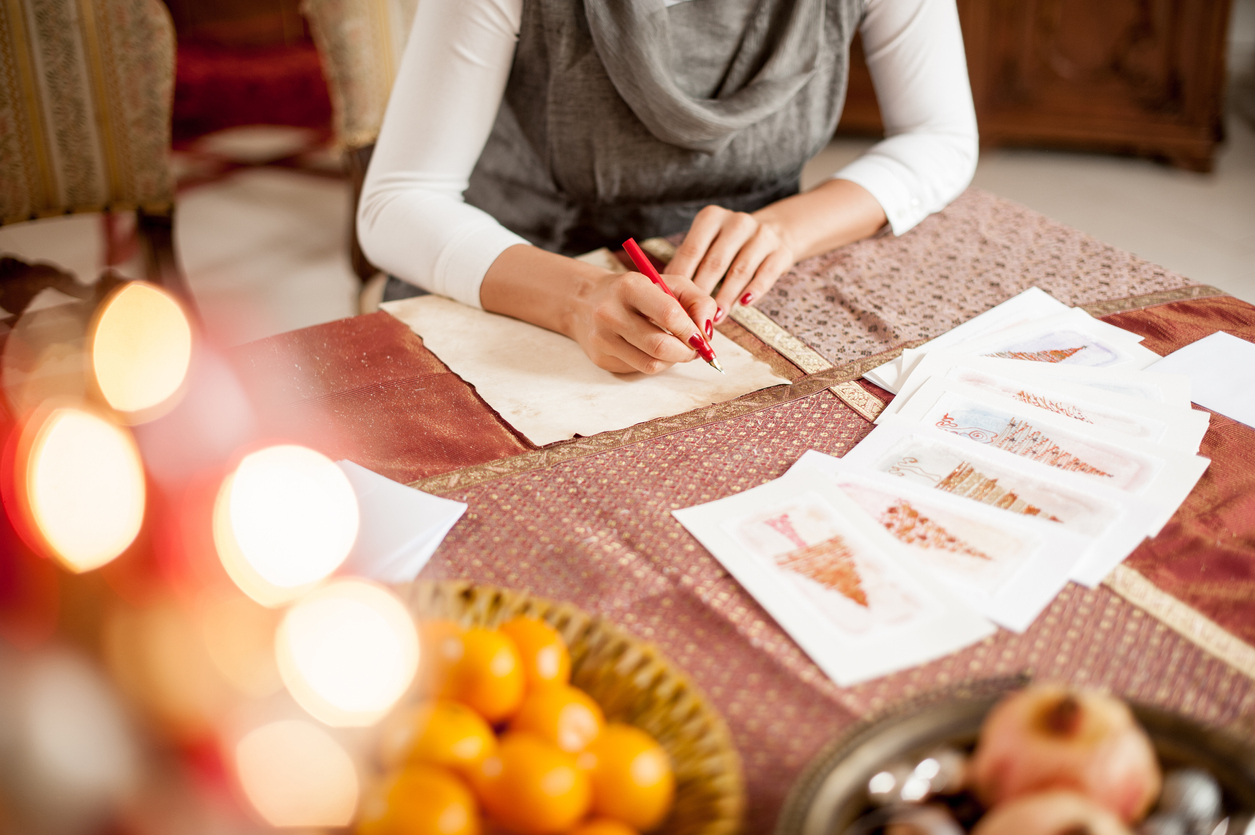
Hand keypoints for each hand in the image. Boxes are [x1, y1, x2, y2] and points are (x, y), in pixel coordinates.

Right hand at [564, 269, 718, 374]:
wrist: (587, 300)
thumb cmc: (637, 292)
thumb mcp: (670, 284)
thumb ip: (698, 302)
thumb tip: (708, 333)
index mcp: (630, 286)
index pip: (670, 315)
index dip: (692, 331)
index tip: (702, 337)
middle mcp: (610, 312)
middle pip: (661, 346)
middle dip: (686, 352)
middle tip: (695, 349)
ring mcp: (602, 338)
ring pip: (652, 364)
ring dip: (673, 361)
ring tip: (677, 349)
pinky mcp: (601, 358)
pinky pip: (639, 369)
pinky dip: (656, 364)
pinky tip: (653, 351)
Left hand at [667, 205, 796, 322]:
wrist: (776, 230)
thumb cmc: (729, 244)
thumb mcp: (707, 243)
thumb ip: (687, 262)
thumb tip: (662, 289)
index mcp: (712, 218)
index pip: (692, 250)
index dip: (682, 278)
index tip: (673, 302)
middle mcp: (737, 222)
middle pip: (715, 262)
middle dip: (702, 292)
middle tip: (691, 316)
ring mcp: (762, 235)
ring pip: (740, 270)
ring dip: (726, 297)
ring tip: (715, 318)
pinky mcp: (781, 251)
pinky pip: (766, 274)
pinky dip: (754, 290)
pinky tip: (744, 304)